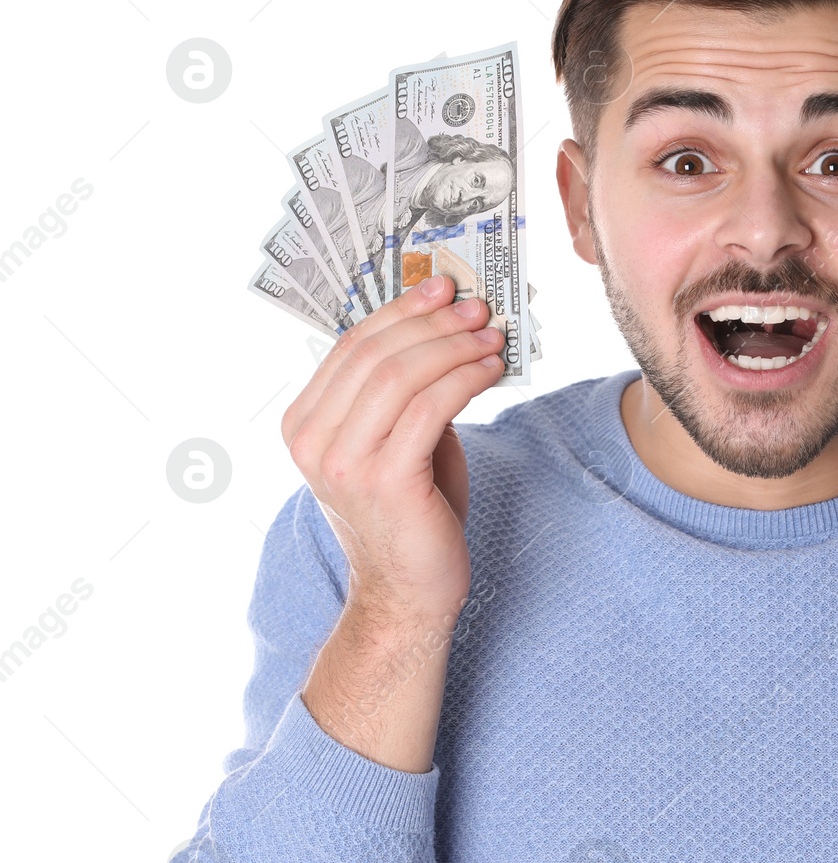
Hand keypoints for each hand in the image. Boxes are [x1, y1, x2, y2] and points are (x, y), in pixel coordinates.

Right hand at [280, 275, 505, 626]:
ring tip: (492, 337)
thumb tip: (445, 325)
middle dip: (434, 323)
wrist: (408, 591)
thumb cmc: (410, 509)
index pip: (352, 346)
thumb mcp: (395, 438)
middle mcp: (312, 440)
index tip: (443, 287)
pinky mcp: (385, 481)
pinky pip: (430, 409)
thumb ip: (403, 390)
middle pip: (377, 354)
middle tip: (477, 308)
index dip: (401, 310)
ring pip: (402, 376)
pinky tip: (490, 370)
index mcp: (303, 423)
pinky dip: (465, 379)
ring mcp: (343, 462)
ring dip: (455, 347)